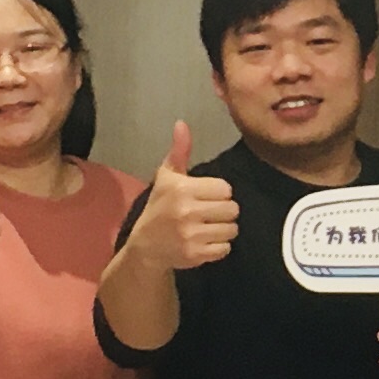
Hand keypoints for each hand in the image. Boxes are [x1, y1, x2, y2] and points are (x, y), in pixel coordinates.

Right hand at [126, 122, 239, 275]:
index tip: (205, 197)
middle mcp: (186, 211)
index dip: (218, 193)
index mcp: (181, 188)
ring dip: (223, 229)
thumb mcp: (166, 178)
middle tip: (208, 214)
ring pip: (232, 229)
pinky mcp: (196, 255)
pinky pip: (225, 248)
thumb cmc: (159, 207)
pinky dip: (219, 247)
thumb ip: (179, 152)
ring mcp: (191, 235)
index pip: (225, 188)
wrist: (145, 247)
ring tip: (207, 228)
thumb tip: (182, 123)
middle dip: (224, 211)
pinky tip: (204, 242)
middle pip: (232, 209)